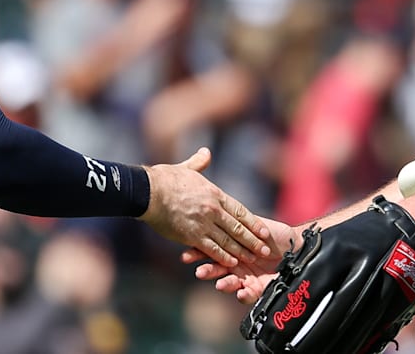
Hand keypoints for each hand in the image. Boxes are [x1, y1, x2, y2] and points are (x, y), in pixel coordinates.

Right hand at [141, 147, 271, 268]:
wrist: (148, 192)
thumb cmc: (165, 179)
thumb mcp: (187, 168)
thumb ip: (199, 162)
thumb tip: (206, 152)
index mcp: (215, 194)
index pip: (240, 211)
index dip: (253, 223)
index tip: (264, 231)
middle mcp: (213, 210)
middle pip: (238, 228)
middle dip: (253, 240)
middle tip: (266, 250)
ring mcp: (203, 224)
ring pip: (228, 241)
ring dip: (242, 251)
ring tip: (253, 258)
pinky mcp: (191, 236)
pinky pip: (211, 248)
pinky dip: (223, 256)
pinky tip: (232, 262)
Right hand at [186, 217, 296, 303]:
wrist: (299, 248)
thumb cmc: (277, 235)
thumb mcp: (256, 226)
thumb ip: (238, 225)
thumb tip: (217, 216)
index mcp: (232, 249)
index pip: (212, 251)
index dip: (199, 254)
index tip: (186, 255)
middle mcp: (236, 265)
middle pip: (217, 270)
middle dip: (208, 271)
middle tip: (198, 272)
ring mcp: (246, 278)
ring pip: (230, 283)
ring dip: (223, 283)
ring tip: (218, 283)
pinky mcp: (258, 290)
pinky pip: (248, 295)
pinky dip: (243, 295)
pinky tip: (240, 292)